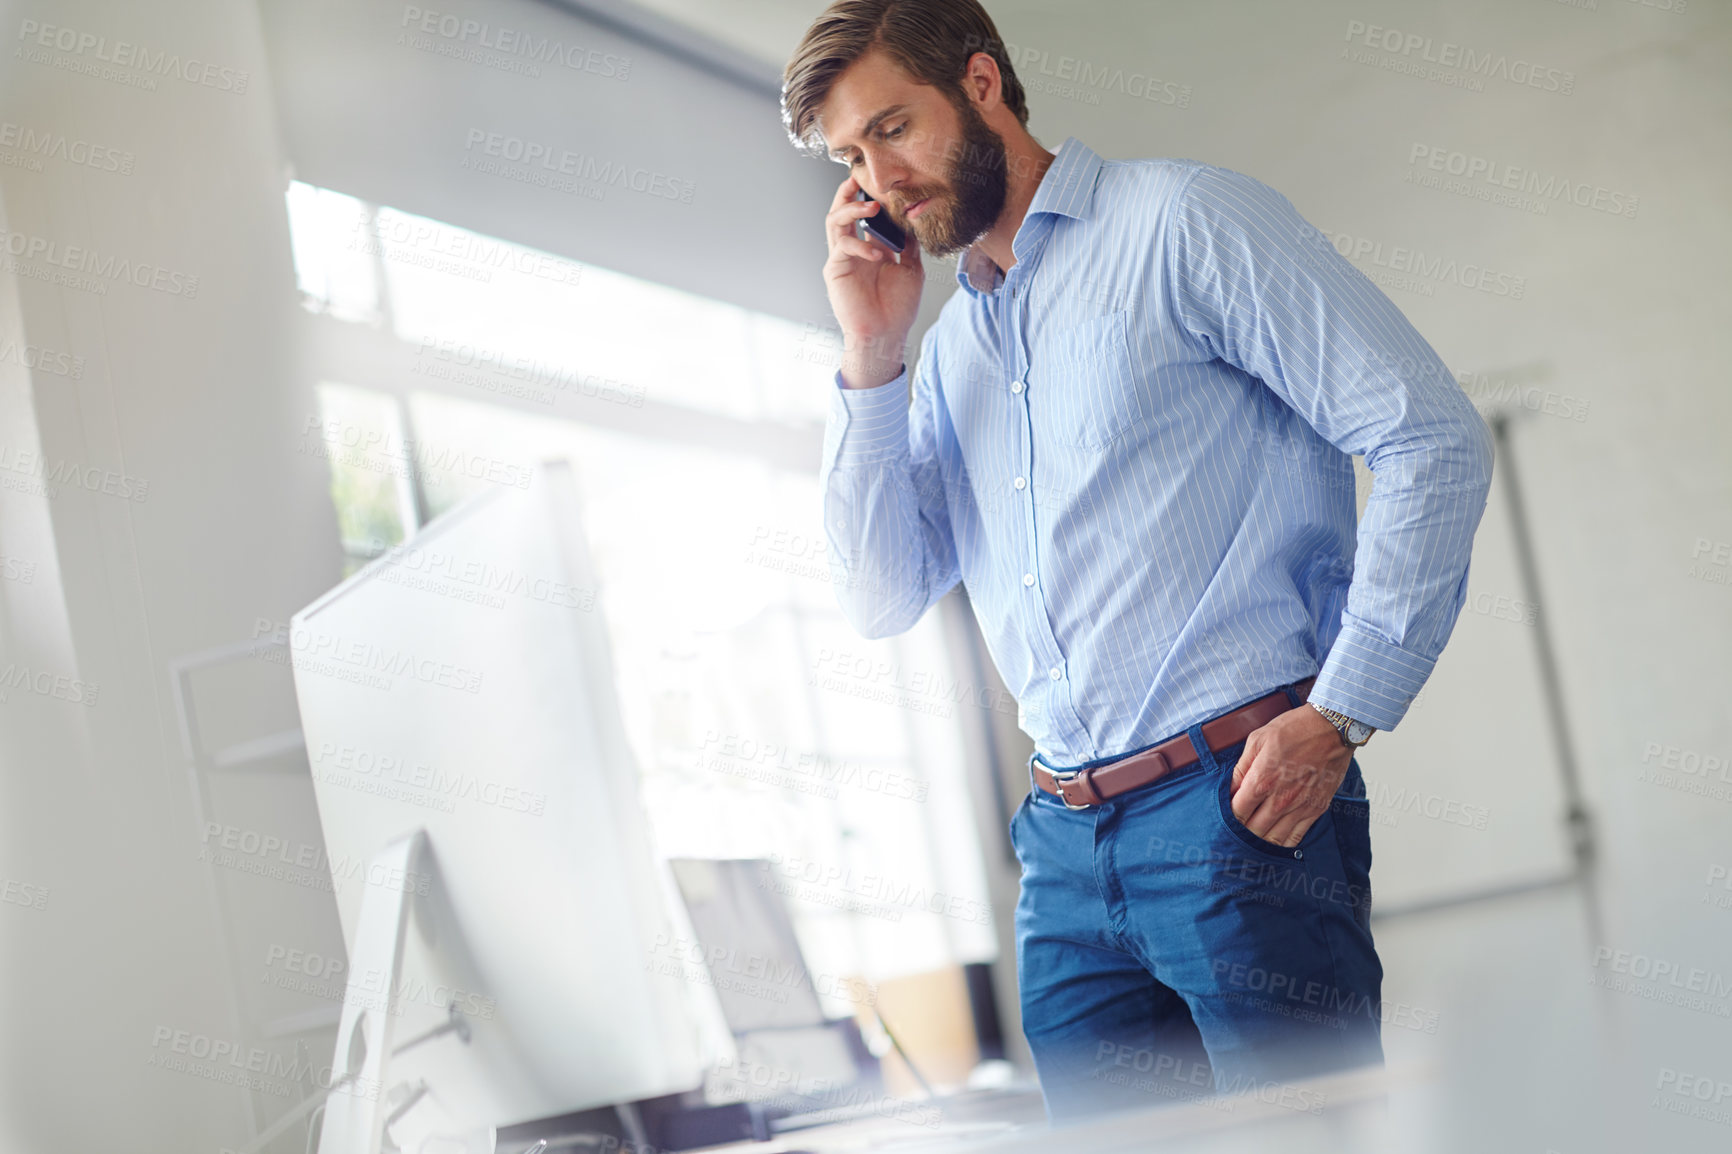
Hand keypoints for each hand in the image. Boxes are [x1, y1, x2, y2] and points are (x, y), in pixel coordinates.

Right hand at [822, 175, 923, 388]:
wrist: (886, 334)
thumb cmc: (898, 307)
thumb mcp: (911, 269)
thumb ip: (908, 244)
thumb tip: (912, 220)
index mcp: (869, 248)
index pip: (863, 215)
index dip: (868, 196)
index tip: (881, 182)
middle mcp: (852, 250)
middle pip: (841, 211)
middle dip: (849, 193)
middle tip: (859, 178)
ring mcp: (841, 258)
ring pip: (835, 221)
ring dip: (851, 208)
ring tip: (872, 205)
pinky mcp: (835, 270)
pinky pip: (842, 246)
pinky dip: (861, 246)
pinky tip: (878, 255)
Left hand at [1228, 705, 1352, 847]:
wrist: (1333, 728)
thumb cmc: (1295, 729)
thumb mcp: (1258, 739)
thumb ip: (1242, 767)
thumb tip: (1230, 788)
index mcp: (1263, 780)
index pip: (1237, 812)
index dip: (1228, 815)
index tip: (1227, 811)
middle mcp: (1281, 799)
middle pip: (1252, 830)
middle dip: (1241, 830)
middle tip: (1237, 824)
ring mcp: (1300, 807)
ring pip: (1273, 839)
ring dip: (1259, 840)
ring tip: (1253, 834)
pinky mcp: (1317, 809)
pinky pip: (1296, 837)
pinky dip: (1282, 842)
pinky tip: (1274, 838)